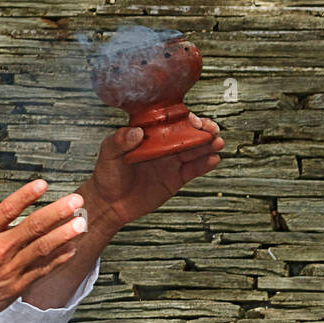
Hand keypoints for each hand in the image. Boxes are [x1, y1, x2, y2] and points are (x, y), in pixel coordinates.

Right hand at [0, 174, 87, 322]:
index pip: (7, 210)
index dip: (26, 195)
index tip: (43, 184)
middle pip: (31, 228)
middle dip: (57, 213)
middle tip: (76, 200)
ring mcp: (10, 269)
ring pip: (42, 249)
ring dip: (64, 235)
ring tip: (81, 223)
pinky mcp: (18, 285)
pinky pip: (42, 269)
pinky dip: (59, 259)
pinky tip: (72, 247)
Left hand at [79, 112, 223, 229]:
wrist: (110, 203)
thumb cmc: (106, 175)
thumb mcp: (108, 154)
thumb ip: (119, 141)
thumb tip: (136, 132)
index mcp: (150, 134)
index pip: (170, 122)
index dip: (184, 119)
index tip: (192, 120)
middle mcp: (164, 146)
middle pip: (188, 134)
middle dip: (202, 130)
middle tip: (211, 129)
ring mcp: (171, 162)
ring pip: (195, 150)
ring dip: (208, 144)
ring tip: (217, 142)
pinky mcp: (176, 179)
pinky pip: (193, 170)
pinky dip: (204, 164)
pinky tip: (213, 159)